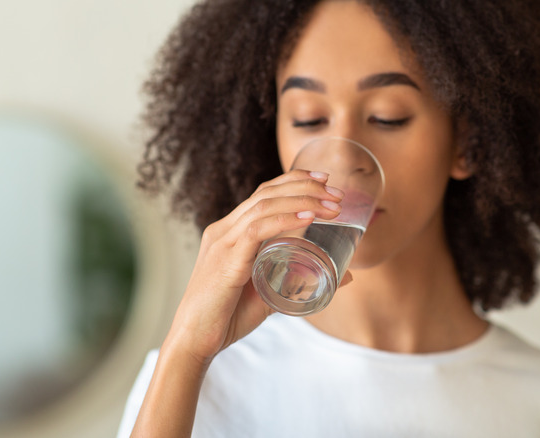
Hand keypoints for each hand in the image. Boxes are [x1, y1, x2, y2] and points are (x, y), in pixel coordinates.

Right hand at [163, 169, 344, 364]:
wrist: (194, 341)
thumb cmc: (227, 318)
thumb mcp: (270, 294)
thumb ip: (300, 282)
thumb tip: (345, 275)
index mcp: (229, 233)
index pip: (262, 194)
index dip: (294, 181)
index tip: (324, 179)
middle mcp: (223, 230)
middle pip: (266, 193)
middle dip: (305, 186)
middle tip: (337, 192)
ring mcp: (222, 242)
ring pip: (264, 206)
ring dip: (303, 201)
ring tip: (332, 206)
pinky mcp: (226, 260)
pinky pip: (257, 230)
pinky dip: (284, 220)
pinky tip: (308, 217)